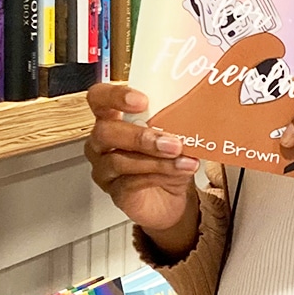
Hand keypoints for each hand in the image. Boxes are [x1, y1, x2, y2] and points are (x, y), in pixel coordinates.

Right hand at [83, 84, 200, 249]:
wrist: (170, 198)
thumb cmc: (166, 158)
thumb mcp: (172, 134)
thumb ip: (174, 121)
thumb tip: (194, 110)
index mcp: (112, 117)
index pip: (99, 97)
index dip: (115, 96)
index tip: (142, 101)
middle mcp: (102, 142)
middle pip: (105, 132)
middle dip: (139, 136)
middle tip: (171, 142)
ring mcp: (104, 169)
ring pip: (119, 161)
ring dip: (156, 160)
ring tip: (183, 159)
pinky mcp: (115, 192)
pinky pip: (130, 183)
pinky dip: (158, 175)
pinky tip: (178, 172)